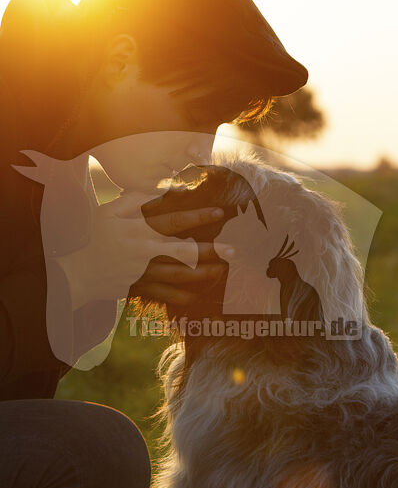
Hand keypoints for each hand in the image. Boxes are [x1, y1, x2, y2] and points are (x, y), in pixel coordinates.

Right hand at [56, 193, 229, 309]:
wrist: (75, 272)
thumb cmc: (91, 237)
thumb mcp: (108, 212)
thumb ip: (132, 200)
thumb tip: (156, 190)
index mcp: (140, 230)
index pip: (175, 221)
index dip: (198, 217)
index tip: (219, 213)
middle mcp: (146, 252)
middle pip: (184, 252)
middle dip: (211, 252)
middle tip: (233, 252)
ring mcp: (143, 273)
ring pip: (179, 275)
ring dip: (202, 275)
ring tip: (221, 272)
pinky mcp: (138, 288)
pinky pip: (164, 295)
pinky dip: (181, 297)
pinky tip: (197, 296)